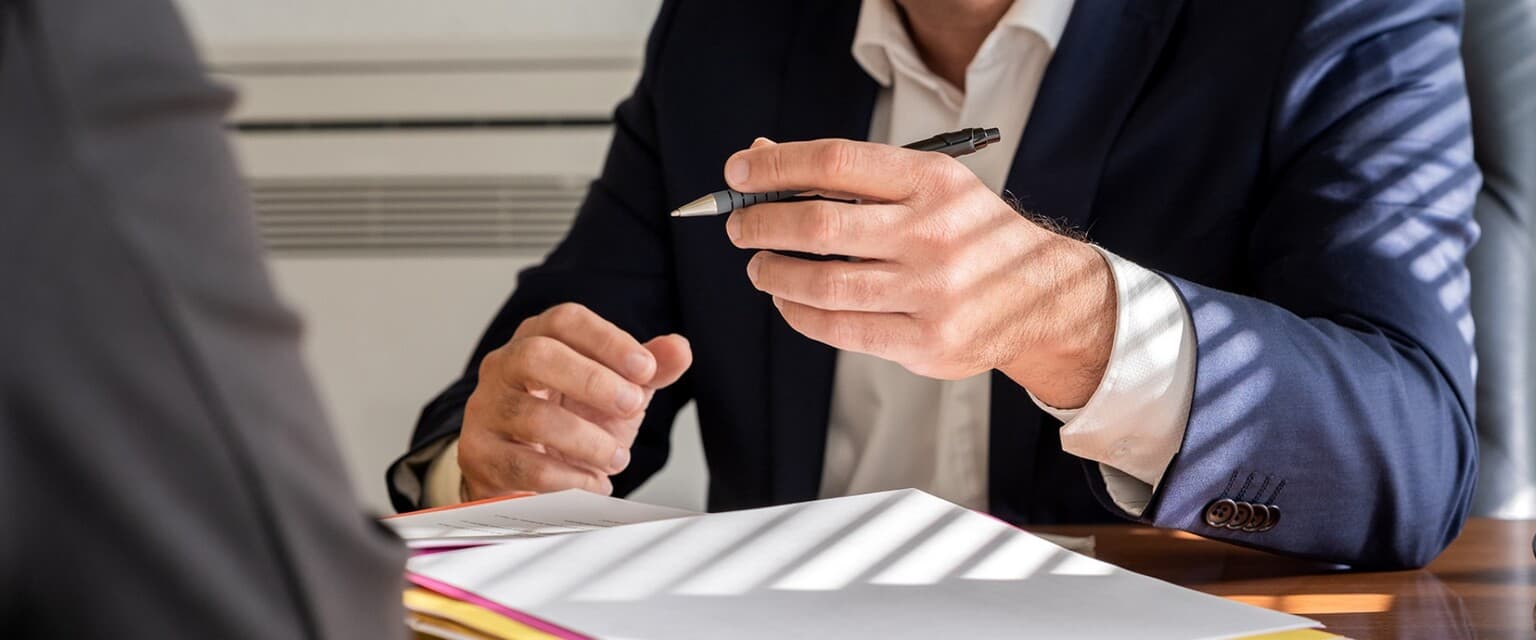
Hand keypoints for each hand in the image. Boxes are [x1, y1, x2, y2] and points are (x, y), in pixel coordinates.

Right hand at [459, 303, 690, 499]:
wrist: (523, 473)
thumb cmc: (569, 418)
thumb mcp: (616, 390)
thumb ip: (650, 370)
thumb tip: (679, 349)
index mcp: (538, 339)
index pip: (565, 321)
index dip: (608, 340)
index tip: (646, 368)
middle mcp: (503, 367)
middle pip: (537, 356)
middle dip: (592, 381)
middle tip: (632, 406)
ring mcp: (486, 410)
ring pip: (532, 417)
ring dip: (586, 440)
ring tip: (617, 457)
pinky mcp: (479, 454)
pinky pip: (523, 466)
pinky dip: (568, 479)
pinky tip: (594, 484)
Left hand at [723, 138, 1114, 407]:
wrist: (1041, 296)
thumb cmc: (968, 233)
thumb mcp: (927, 185)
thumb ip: (850, 173)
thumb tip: (762, 157)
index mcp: (933, 182)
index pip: (836, 163)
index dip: (777, 167)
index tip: (739, 171)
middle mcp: (933, 234)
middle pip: (820, 227)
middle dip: (763, 225)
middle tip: (740, 226)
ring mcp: (931, 293)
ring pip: (823, 285)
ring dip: (774, 274)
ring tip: (760, 266)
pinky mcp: (926, 342)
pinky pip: (841, 330)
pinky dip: (799, 314)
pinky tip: (787, 300)